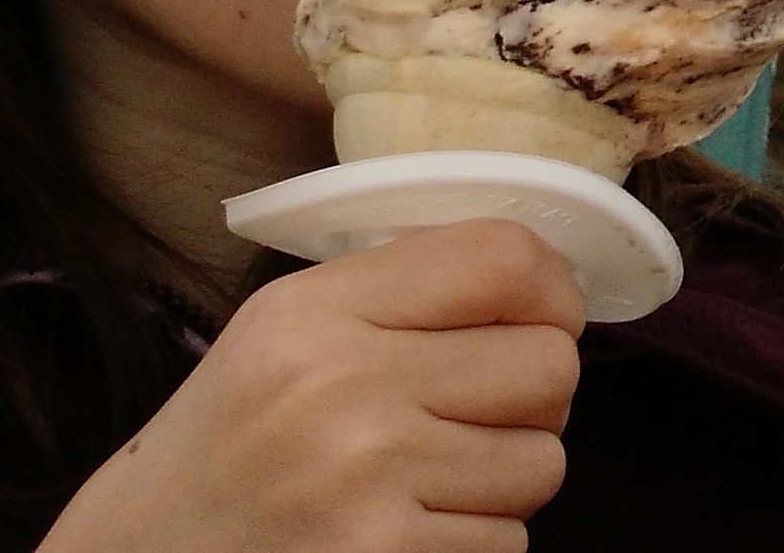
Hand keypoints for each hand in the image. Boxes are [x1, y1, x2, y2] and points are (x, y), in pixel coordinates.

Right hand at [44, 220, 586, 552]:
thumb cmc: (228, 452)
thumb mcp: (281, 336)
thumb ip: (402, 294)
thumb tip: (547, 286)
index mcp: (314, 313)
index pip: (506, 258)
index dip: (554, 293)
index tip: (542, 321)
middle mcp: (341, 386)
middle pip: (550, 364)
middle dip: (530, 401)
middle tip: (465, 421)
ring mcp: (364, 478)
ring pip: (543, 463)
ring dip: (501, 483)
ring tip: (420, 486)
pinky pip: (507, 543)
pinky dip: (470, 547)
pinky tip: (400, 535)